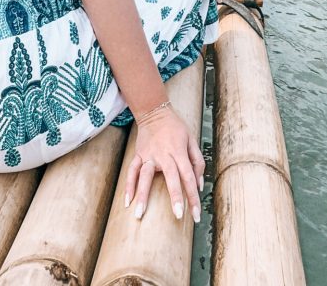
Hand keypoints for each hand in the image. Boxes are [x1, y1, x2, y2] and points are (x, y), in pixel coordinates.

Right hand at [124, 104, 203, 221]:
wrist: (155, 111)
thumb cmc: (176, 127)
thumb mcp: (192, 139)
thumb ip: (198, 162)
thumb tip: (200, 185)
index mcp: (179, 151)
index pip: (189, 176)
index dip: (194, 195)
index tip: (196, 214)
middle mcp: (164, 154)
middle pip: (171, 177)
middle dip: (175, 197)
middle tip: (178, 216)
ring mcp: (149, 155)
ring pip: (145, 176)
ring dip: (142, 195)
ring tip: (139, 214)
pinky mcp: (139, 155)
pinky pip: (132, 171)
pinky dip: (128, 185)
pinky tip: (127, 201)